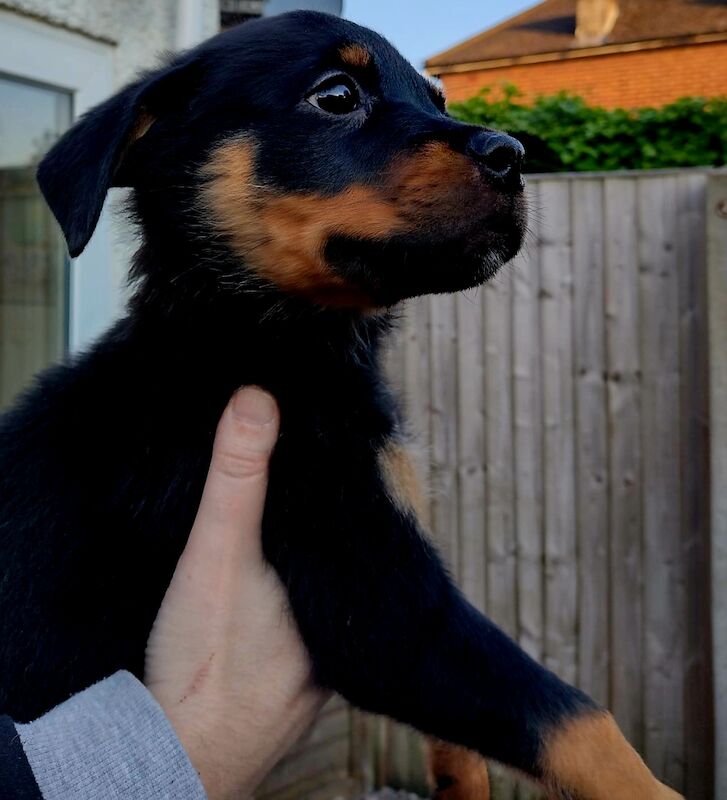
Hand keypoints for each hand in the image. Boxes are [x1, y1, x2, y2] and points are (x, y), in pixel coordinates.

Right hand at [144, 387, 328, 799]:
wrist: (176, 758)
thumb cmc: (205, 666)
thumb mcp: (218, 557)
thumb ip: (237, 479)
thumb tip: (258, 397)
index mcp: (351, 595)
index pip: (371, 520)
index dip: (359, 477)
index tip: (347, 437)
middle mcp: (351, 627)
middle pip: (350, 551)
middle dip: (334, 511)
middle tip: (316, 461)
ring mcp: (325, 654)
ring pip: (328, 584)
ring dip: (313, 550)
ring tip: (295, 505)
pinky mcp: (295, 673)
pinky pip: (307, 614)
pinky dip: (294, 585)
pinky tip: (272, 574)